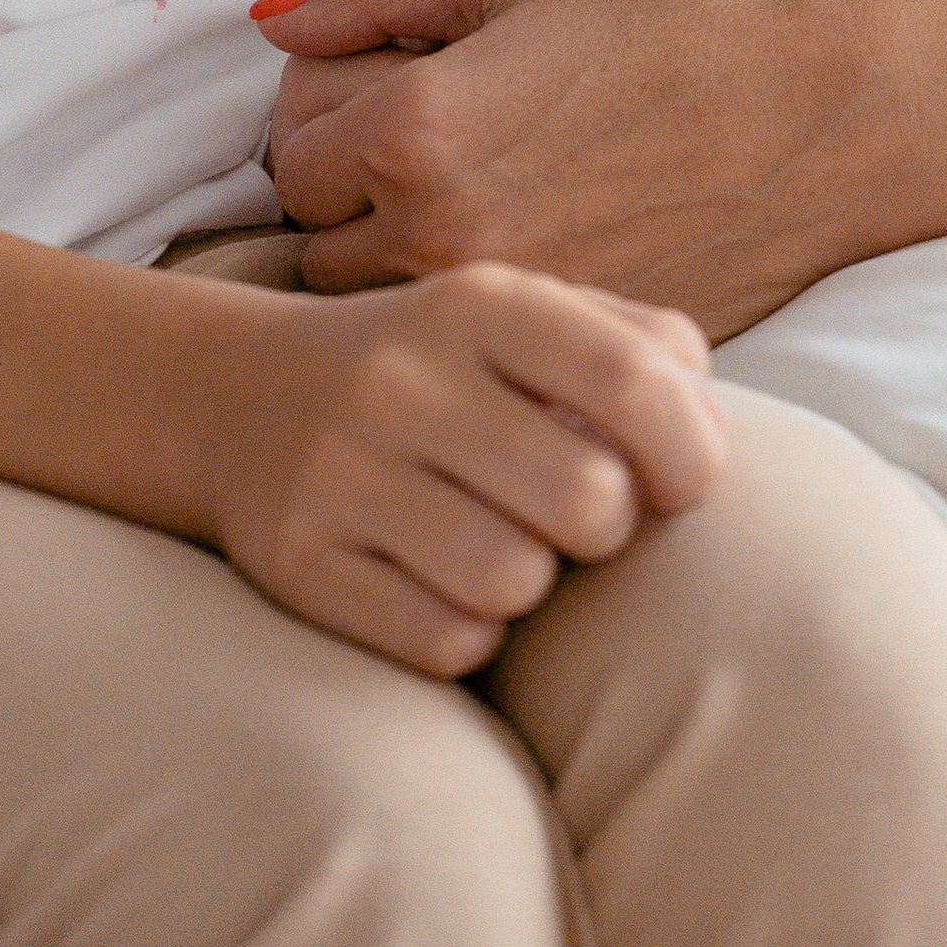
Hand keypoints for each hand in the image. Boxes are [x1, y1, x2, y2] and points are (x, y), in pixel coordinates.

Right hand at [203, 264, 721, 675]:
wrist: (236, 396)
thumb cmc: (431, 366)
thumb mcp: (520, 315)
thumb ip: (637, 345)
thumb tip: (710, 426)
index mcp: (477, 302)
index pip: (631, 377)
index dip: (690, 449)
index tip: (684, 481)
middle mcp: (403, 378)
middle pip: (589, 500)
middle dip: (607, 527)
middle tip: (572, 513)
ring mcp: (342, 472)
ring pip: (516, 582)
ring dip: (530, 581)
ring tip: (495, 540)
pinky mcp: (302, 563)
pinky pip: (445, 644)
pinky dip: (465, 631)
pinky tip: (436, 580)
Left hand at [260, 0, 946, 338]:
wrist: (799, 128)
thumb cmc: (657, 30)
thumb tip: (273, 24)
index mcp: (412, 125)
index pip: (286, 146)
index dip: (333, 109)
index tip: (398, 87)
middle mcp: (432, 230)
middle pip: (311, 233)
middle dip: (351, 189)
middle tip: (439, 144)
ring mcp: (488, 309)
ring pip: (368, 303)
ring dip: (394, 258)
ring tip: (479, 199)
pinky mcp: (536, 356)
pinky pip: (448, 345)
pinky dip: (459, 310)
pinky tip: (519, 249)